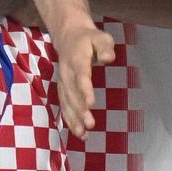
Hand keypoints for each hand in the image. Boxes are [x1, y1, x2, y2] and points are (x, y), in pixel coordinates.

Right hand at [54, 21, 115, 137]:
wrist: (68, 36)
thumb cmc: (89, 39)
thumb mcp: (100, 37)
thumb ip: (105, 47)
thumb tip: (109, 58)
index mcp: (77, 59)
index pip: (81, 76)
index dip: (85, 90)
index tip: (91, 103)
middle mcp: (67, 73)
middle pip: (72, 93)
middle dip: (80, 110)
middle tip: (90, 124)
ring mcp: (63, 82)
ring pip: (66, 102)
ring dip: (73, 119)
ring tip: (83, 134)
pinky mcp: (62, 89)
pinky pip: (64, 105)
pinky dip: (69, 120)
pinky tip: (78, 133)